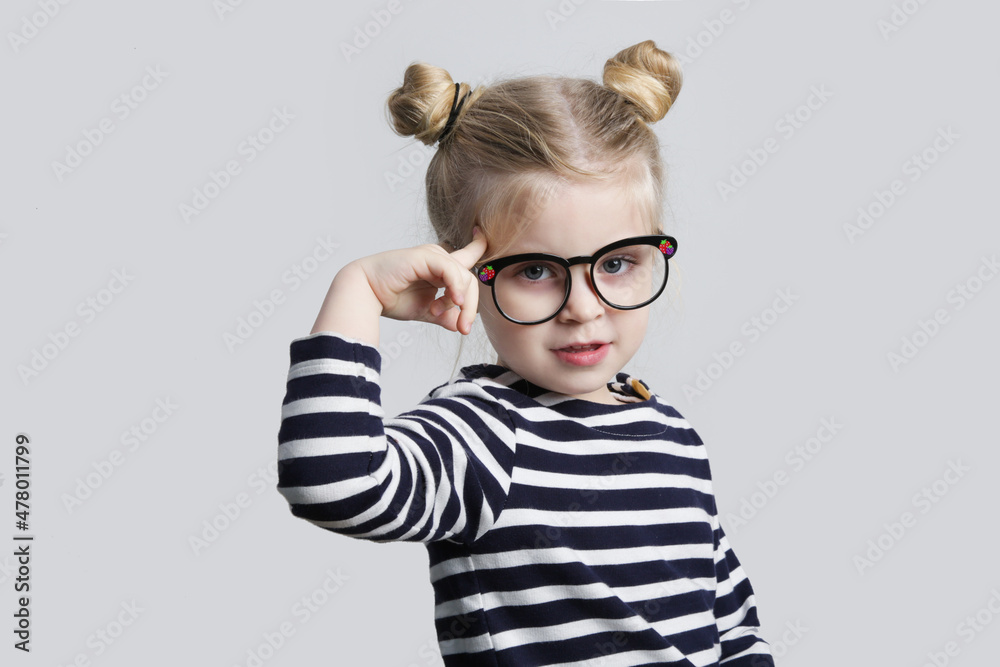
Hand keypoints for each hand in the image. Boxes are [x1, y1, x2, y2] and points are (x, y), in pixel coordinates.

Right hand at [354, 227, 487, 334]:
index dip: (478, 245)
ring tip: (437, 313)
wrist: (365, 294)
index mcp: (438, 268)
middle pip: (470, 278)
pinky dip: (456, 288)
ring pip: (465, 276)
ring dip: (460, 303)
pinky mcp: (426, 256)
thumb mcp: (425, 311)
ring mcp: (432, 255)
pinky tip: (455, 301)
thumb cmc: (390, 298)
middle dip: (471, 306)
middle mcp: (437, 258)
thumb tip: (460, 325)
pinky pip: (452, 270)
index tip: (482, 236)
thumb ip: (444, 315)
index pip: (466, 255)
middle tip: (463, 327)